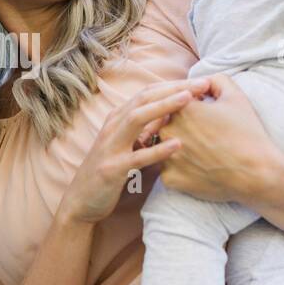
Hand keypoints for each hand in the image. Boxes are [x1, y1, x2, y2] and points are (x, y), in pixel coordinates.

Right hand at [56, 79, 212, 225]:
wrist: (80, 201)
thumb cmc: (108, 171)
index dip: (173, 85)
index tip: (200, 82)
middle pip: (144, 99)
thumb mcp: (126, 144)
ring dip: (164, 106)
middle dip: (174, 89)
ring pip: (137, 118)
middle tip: (203, 84)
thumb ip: (145, 129)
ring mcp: (111, 147)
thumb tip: (171, 113)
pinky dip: (157, 150)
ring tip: (189, 100)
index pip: (147, 93)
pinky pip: (137, 157)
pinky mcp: (112, 170)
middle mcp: (112, 127)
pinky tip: (178, 145)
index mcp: (117, 119)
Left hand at [158, 73, 283, 202]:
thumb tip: (201, 81)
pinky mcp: (169, 178)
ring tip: (200, 152)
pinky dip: (179, 169)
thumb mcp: (235, 96)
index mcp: (181, 107)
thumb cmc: (247, 132)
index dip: (192, 107)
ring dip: (175, 147)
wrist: (256, 172)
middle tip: (204, 135)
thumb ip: (214, 80)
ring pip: (164, 147)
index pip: (176, 101)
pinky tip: (197, 169)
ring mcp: (166, 156)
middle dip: (181, 126)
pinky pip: (167, 170)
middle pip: (167, 123)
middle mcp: (168, 130)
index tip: (206, 115)